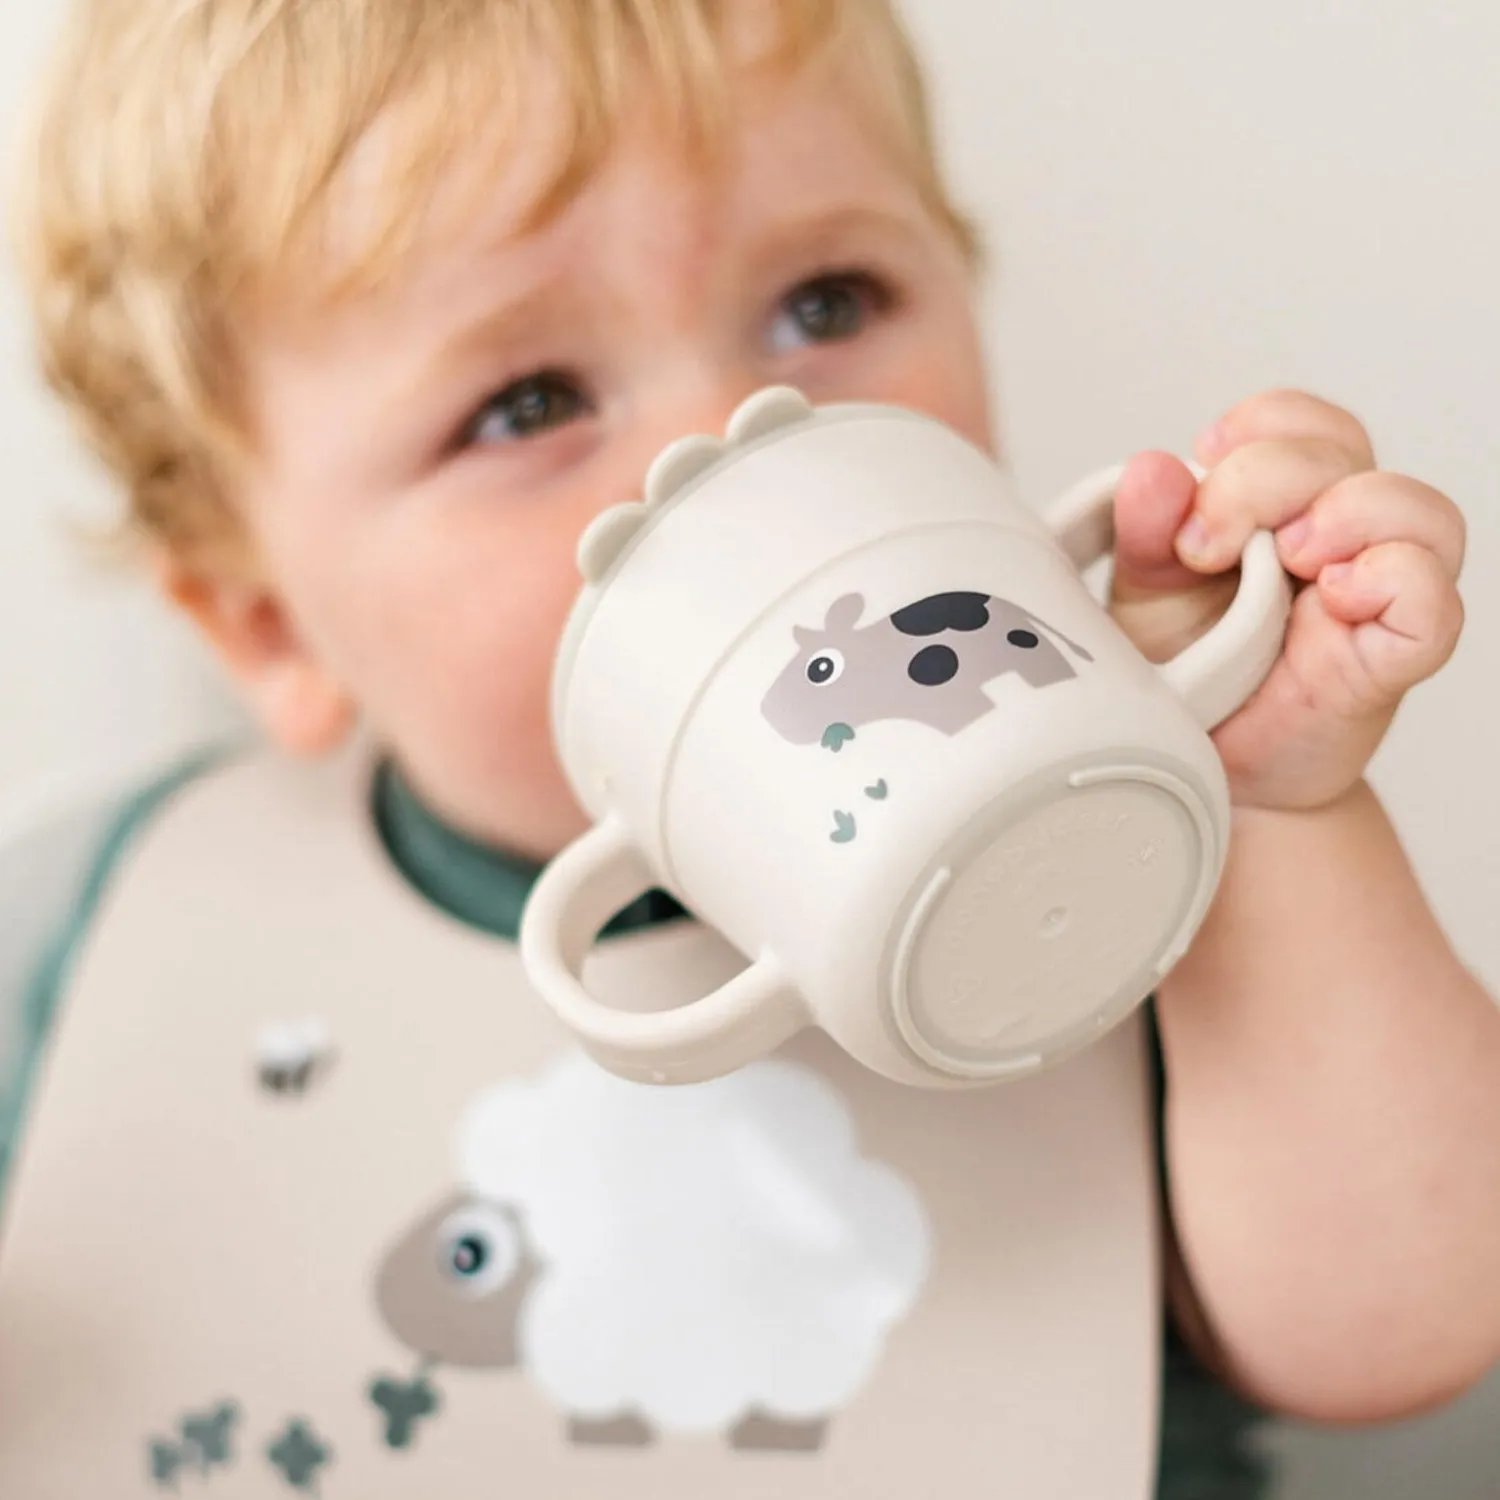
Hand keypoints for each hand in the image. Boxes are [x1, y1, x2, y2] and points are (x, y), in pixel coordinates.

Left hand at [1108, 390, 1465, 810]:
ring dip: (1348, 514)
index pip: (1298, 422)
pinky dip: (1394, 583)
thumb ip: (1145, 534)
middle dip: (1266, 478)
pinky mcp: (1390, 658)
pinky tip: (1335, 597)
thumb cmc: (1188, 673)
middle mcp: (1340, 535)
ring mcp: (1373, 595)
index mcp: (1283, 504)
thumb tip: (1152, 470)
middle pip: (1343, 452)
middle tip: (1206, 545)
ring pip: (1419, 511)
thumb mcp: (1145, 597)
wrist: (1205, 767)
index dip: (1254, 430)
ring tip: (1286, 559)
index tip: (1195, 488)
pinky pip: (1433, 603)